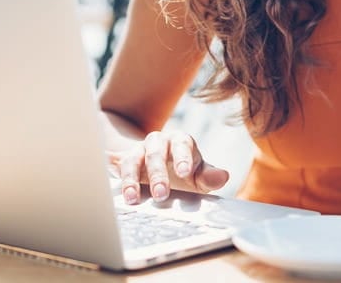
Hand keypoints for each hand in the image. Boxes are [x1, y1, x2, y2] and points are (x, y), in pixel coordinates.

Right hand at [108, 129, 229, 204]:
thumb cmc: (183, 169)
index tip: (184, 173)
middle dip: (157, 174)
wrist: (159, 162)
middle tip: (161, 194)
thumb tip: (223, 176)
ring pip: (133, 160)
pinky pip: (118, 167)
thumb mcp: (197, 173)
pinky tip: (117, 192)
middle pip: (156, 153)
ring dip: (132, 179)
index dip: (183, 158)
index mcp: (180, 141)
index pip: (182, 145)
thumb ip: (208, 175)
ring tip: (133, 199)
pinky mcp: (124, 161)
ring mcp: (139, 150)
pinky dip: (117, 178)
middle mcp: (158, 142)